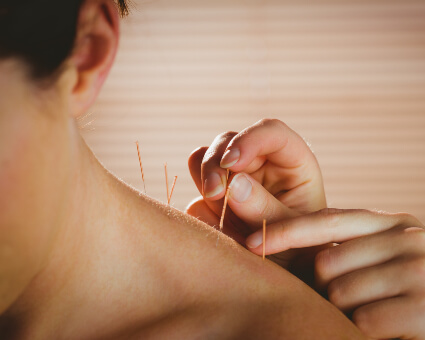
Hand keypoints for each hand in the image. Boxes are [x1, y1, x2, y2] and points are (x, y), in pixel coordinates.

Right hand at [187, 119, 326, 267]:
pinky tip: (218, 229)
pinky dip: (200, 208)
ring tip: (218, 207)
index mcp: (291, 162)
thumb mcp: (295, 233)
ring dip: (205, 180)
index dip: (249, 140)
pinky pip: (196, 193)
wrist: (288, 273)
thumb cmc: (304, 250)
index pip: (271, 132)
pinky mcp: (216, 198)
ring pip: (204, 158)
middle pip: (228, 141)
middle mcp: (260, 164)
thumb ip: (266, 209)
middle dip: (216, 164)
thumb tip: (233, 184)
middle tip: (215, 194)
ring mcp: (234, 179)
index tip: (231, 163)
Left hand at [246, 208, 424, 338]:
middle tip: (344, 301)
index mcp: (393, 224)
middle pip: (326, 261)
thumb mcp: (375, 261)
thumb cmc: (401, 293)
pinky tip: (380, 330)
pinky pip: (362, 321)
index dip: (286, 231)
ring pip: (339, 293)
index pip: (327, 221)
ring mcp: (420, 272)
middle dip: (322, 287)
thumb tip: (267, 235)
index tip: (252, 242)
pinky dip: (360, 331)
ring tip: (366, 313)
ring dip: (341, 312)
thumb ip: (338, 246)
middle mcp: (409, 239)